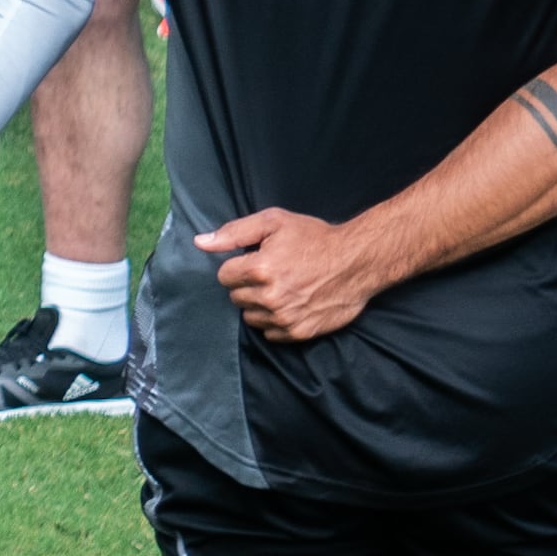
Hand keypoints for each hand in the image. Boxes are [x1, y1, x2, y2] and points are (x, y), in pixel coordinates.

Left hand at [203, 208, 380, 342]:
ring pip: (250, 316)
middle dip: (247, 285)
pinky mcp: (298, 332)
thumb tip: (200, 243)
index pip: (224, 276)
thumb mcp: (274, 222)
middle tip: (270, 273)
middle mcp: (270, 297)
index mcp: (260, 269)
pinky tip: (289, 304)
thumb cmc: (315, 238)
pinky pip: (269, 333)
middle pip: (235, 297)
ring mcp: (284, 318)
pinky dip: (274, 321)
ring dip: (258, 305)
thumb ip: (234, 232)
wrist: (357, 261)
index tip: (254, 261)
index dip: (237, 266)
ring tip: (280, 289)